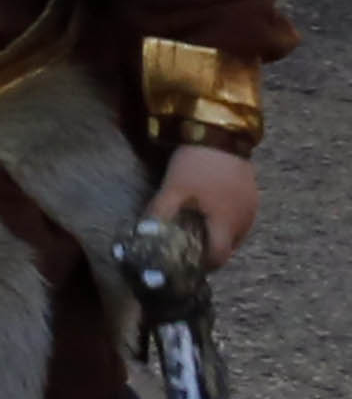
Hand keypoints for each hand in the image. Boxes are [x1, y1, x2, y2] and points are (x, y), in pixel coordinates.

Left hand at [152, 141, 260, 269]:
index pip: (219, 258)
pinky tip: (208, 211)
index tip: (185, 263)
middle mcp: (245, 221)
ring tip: (195, 229)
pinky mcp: (252, 195)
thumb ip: (160, 216)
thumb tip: (144, 236)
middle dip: (209, 251)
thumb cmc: (196, 166)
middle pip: (228, 248)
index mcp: (227, 225)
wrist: (220, 134)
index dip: (202, 265)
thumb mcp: (172, 191)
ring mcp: (252, 207)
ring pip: (235, 233)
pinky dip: (224, 221)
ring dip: (217, 236)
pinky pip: (239, 218)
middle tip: (186, 247)